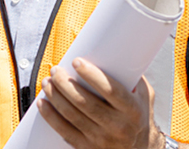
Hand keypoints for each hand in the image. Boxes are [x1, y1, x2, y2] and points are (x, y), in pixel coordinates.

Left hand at [37, 57, 161, 148]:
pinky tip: (43, 103)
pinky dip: (50, 116)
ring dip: (55, 96)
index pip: (110, 90)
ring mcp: (101, 139)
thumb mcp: (144, 96)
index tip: (77, 61)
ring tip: (48, 82)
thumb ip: (132, 76)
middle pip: (84, 102)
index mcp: (132, 111)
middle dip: (65, 84)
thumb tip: (115, 50)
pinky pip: (64, 131)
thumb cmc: (139, 118)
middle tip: (56, 70)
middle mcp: (117, 126)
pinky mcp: (87, 148)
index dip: (91, 75)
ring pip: (71, 115)